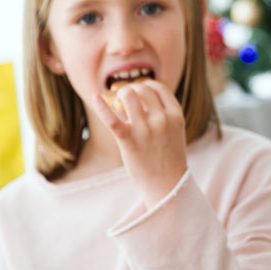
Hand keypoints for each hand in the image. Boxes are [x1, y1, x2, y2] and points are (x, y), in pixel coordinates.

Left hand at [94, 79, 187, 207]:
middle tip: (123, 96)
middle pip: (142, 89)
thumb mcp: (174, 132)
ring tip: (115, 101)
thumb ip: (164, 114)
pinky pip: (112, 119)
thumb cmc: (169, 158)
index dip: (146, 85)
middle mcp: (162, 119)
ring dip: (119, 95)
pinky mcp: (129, 141)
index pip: (159, 87)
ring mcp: (146, 130)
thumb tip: (141, 96)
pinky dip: (101, 106)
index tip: (139, 90)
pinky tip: (94, 97)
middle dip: (131, 89)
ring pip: (128, 96)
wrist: (167, 185)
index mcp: (176, 116)